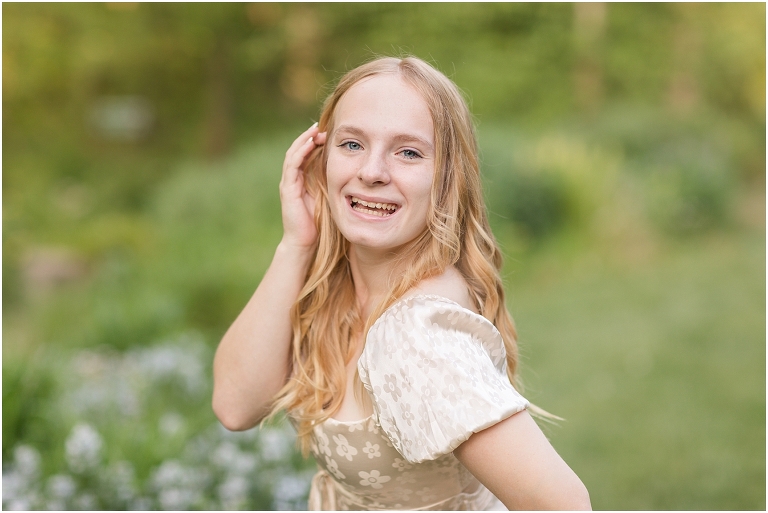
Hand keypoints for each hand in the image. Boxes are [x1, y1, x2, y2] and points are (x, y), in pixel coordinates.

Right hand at [279, 123, 326, 249]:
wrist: (305, 242)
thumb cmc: (318, 223)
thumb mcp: (328, 197)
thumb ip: (333, 184)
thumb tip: (351, 173)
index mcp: (302, 180)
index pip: (306, 154)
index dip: (315, 142)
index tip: (328, 133)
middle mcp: (293, 179)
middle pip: (298, 150)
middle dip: (309, 137)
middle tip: (321, 126)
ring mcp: (288, 183)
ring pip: (293, 154)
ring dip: (304, 140)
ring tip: (314, 130)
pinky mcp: (288, 188)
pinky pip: (292, 165)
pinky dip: (300, 152)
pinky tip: (309, 143)